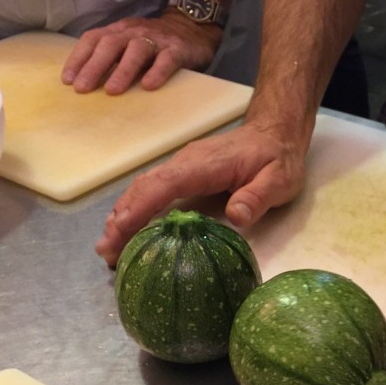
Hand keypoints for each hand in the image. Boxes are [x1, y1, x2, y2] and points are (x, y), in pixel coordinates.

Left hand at [62, 14, 219, 94]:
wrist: (191, 29)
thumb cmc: (153, 45)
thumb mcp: (128, 45)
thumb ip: (112, 58)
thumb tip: (87, 85)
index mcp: (118, 31)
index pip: (93, 39)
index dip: (79, 58)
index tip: (68, 80)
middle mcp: (133, 32)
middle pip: (110, 45)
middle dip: (94, 67)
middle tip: (83, 89)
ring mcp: (156, 40)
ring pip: (136, 50)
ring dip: (122, 71)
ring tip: (112, 91)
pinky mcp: (177, 50)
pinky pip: (166, 60)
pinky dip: (157, 72)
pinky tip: (148, 86)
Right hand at [97, 121, 307, 265]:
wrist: (274, 133)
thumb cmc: (277, 158)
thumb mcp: (279, 180)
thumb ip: (258, 197)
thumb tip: (237, 216)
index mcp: (204, 165)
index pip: (164, 185)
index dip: (140, 207)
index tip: (120, 229)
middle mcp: (185, 163)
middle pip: (145, 188)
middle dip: (122, 219)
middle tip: (106, 251)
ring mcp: (181, 167)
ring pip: (144, 189)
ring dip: (123, 216)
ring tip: (107, 247)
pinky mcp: (183, 175)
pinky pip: (153, 191)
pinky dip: (135, 210)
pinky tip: (125, 229)